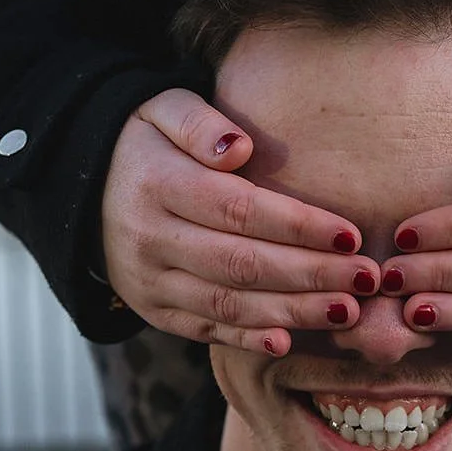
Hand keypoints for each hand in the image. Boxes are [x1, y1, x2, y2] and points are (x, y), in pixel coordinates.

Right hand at [101, 89, 378, 353]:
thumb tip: (240, 150)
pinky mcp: (154, 310)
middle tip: (367, 279)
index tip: (351, 235)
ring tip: (348, 311)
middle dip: (312, 275)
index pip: (240, 210)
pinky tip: (289, 341)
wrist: (84, 189)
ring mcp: (150, 281)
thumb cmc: (146, 143)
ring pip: (229, 305)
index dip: (299, 226)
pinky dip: (248, 340)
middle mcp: (151, 239)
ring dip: (293, 312)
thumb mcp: (162, 109)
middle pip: (242, 264)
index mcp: (158, 184)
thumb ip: (200, 122)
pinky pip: (206, 330)